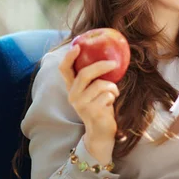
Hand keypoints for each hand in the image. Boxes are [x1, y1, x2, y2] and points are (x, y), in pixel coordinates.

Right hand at [58, 44, 118, 163]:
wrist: (101, 132)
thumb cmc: (101, 106)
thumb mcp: (95, 90)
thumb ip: (95, 77)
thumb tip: (107, 55)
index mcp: (72, 87)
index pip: (64, 69)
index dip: (69, 56)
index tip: (78, 46)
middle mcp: (73, 95)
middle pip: (85, 74)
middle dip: (101, 66)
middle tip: (114, 63)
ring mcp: (81, 104)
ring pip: (101, 85)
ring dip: (112, 87)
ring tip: (113, 93)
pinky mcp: (91, 111)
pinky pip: (108, 95)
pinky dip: (114, 96)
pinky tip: (111, 103)